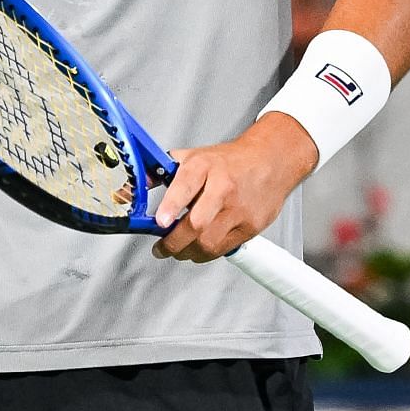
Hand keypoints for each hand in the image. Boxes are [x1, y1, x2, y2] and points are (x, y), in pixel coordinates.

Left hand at [151, 115, 317, 263]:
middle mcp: (223, 187)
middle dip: (173, 242)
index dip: (171, 205)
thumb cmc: (230, 162)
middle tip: (161, 248)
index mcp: (205, 165)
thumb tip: (138, 185)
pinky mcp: (251, 226)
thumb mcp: (195, 156)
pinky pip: (223, 249)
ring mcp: (239, 209)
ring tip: (178, 250)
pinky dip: (206, 254)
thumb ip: (165, 171)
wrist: (271, 161)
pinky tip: (198, 249)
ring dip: (187, 252)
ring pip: (209, 242)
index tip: (160, 222)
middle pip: (197, 223)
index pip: (186, 184)